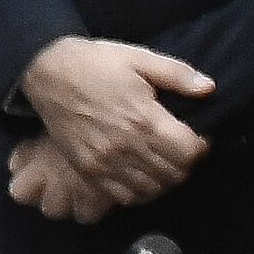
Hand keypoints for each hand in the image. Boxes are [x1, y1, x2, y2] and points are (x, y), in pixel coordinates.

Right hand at [15, 35, 216, 215]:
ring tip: (159, 160)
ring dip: (163, 178)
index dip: (200, 144)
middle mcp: (127, 147)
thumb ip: (176, 74)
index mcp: (144, 119)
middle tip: (177, 146)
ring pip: (153, 189)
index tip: (193, 134)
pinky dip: (139, 190)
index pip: (190, 152)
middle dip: (184, 162)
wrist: (44, 70)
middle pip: (175, 174)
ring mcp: (106, 162)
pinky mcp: (88, 170)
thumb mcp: (136, 57)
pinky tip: (138, 173)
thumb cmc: (93, 62)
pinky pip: (125, 196)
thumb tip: (210, 89)